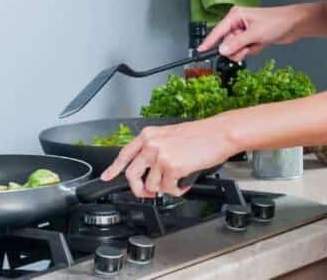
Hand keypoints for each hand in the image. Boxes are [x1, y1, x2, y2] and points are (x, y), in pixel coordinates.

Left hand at [99, 119, 237, 197]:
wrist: (219, 133)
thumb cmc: (201, 135)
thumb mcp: (170, 136)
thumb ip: (155, 150)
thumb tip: (148, 171)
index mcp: (149, 135)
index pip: (125, 153)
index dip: (114, 168)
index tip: (107, 177)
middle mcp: (151, 144)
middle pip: (132, 175)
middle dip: (138, 189)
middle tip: (147, 194)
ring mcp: (160, 156)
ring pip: (152, 186)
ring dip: (165, 187)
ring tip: (179, 178)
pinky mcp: (172, 167)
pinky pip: (168, 190)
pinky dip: (178, 189)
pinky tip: (186, 180)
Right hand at [198, 4, 301, 61]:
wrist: (295, 24)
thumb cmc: (277, 22)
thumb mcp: (255, 34)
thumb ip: (237, 43)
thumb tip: (222, 50)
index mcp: (235, 16)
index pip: (218, 31)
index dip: (209, 41)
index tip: (200, 50)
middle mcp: (238, 23)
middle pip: (226, 43)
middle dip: (236, 48)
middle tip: (247, 47)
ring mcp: (244, 31)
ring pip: (235, 48)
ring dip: (245, 51)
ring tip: (256, 44)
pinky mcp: (251, 38)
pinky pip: (244, 50)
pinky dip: (252, 50)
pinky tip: (260, 44)